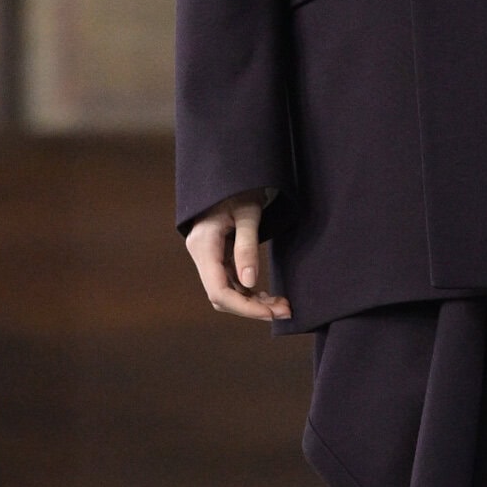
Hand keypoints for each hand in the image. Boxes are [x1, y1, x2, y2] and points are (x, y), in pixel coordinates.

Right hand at [185, 191, 289, 322]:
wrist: (230, 174)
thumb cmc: (239, 188)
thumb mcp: (248, 213)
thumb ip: (247, 247)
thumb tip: (249, 284)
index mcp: (203, 245)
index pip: (218, 290)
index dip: (244, 307)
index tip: (270, 313)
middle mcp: (201, 255)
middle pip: (222, 296)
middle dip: (252, 308)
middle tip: (285, 310)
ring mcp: (208, 257)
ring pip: (227, 292)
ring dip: (253, 303)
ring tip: (282, 306)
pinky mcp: (218, 257)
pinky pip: (231, 283)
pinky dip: (249, 292)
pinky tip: (268, 296)